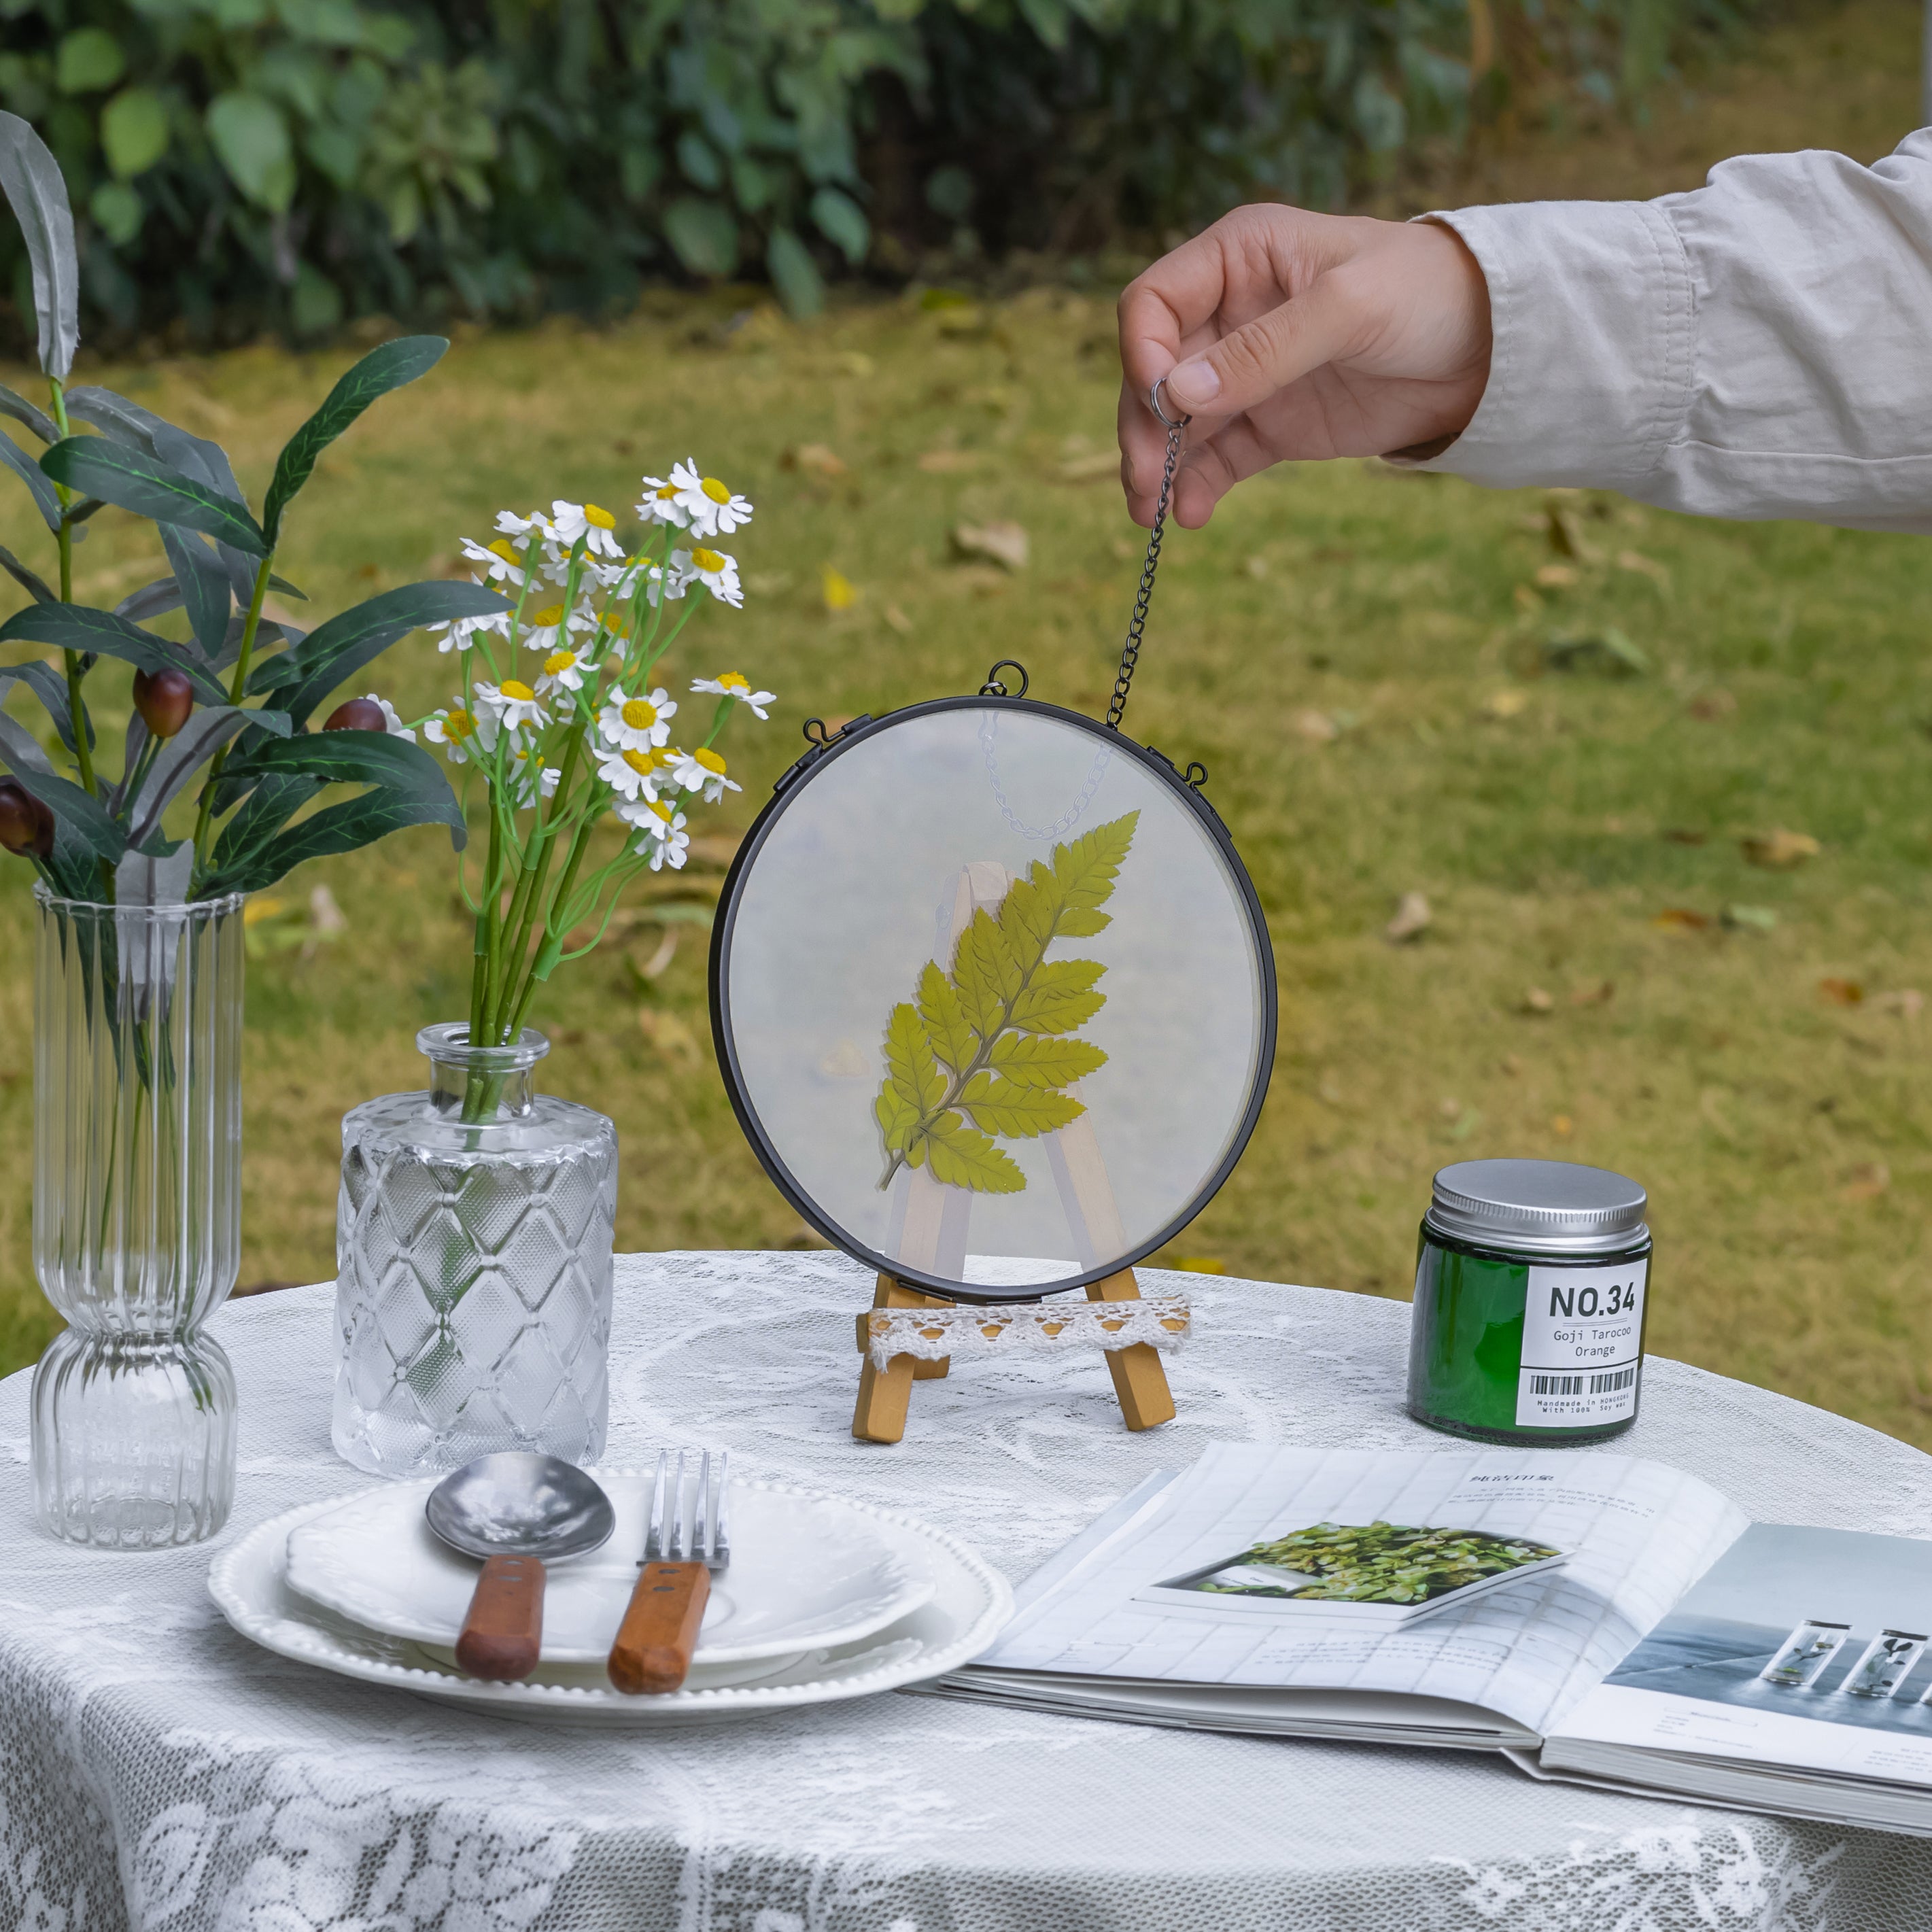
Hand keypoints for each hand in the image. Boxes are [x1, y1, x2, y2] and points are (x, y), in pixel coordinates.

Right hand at [1117, 205, 1492, 527]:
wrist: (1489, 347)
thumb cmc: (1424, 294)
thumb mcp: (1347, 309)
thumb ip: (1263, 350)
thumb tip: (1179, 396)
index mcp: (1238, 258)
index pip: (1154, 303)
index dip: (1143, 352)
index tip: (1162, 403)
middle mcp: (1229, 313)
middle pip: (1155, 373)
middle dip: (1144, 426)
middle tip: (1146, 480)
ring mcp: (1246, 374)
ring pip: (1177, 424)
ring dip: (1160, 467)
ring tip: (1154, 512)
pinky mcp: (1269, 424)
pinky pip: (1218, 458)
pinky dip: (1199, 486)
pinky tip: (1192, 515)